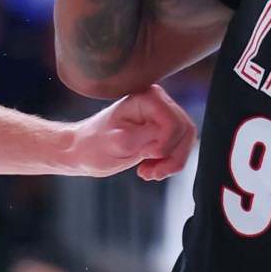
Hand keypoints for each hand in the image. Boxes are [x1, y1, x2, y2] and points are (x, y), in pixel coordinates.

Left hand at [63, 86, 196, 182]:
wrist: (84, 151)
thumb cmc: (93, 145)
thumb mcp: (115, 143)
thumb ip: (143, 138)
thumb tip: (164, 136)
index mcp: (145, 98)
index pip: (173, 121)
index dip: (165, 143)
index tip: (148, 155)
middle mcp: (158, 102)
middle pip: (184, 131)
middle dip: (171, 156)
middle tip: (151, 171)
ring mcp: (162, 116)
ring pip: (186, 141)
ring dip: (171, 162)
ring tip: (149, 172)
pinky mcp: (164, 131)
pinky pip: (180, 148)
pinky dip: (168, 164)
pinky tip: (150, 169)